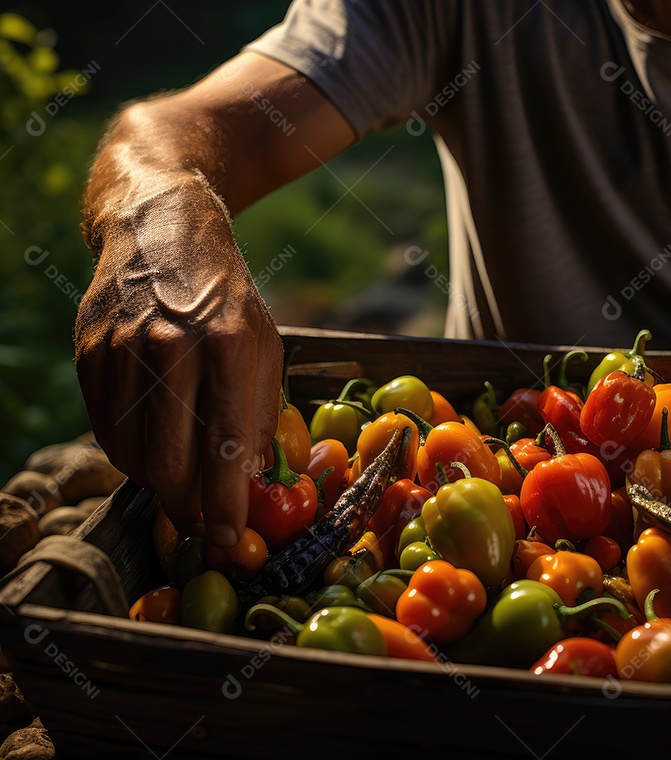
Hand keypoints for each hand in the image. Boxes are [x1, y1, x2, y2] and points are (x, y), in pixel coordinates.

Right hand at [75, 183, 281, 546]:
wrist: (163, 233)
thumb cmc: (227, 300)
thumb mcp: (264, 346)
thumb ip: (258, 412)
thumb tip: (248, 480)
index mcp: (227, 344)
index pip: (225, 446)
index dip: (226, 504)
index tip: (229, 540)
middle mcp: (170, 346)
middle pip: (168, 461)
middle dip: (186, 507)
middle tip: (200, 523)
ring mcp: (122, 348)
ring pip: (130, 452)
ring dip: (155, 484)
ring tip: (179, 486)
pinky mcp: (89, 351)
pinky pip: (104, 427)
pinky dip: (127, 453)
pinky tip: (149, 451)